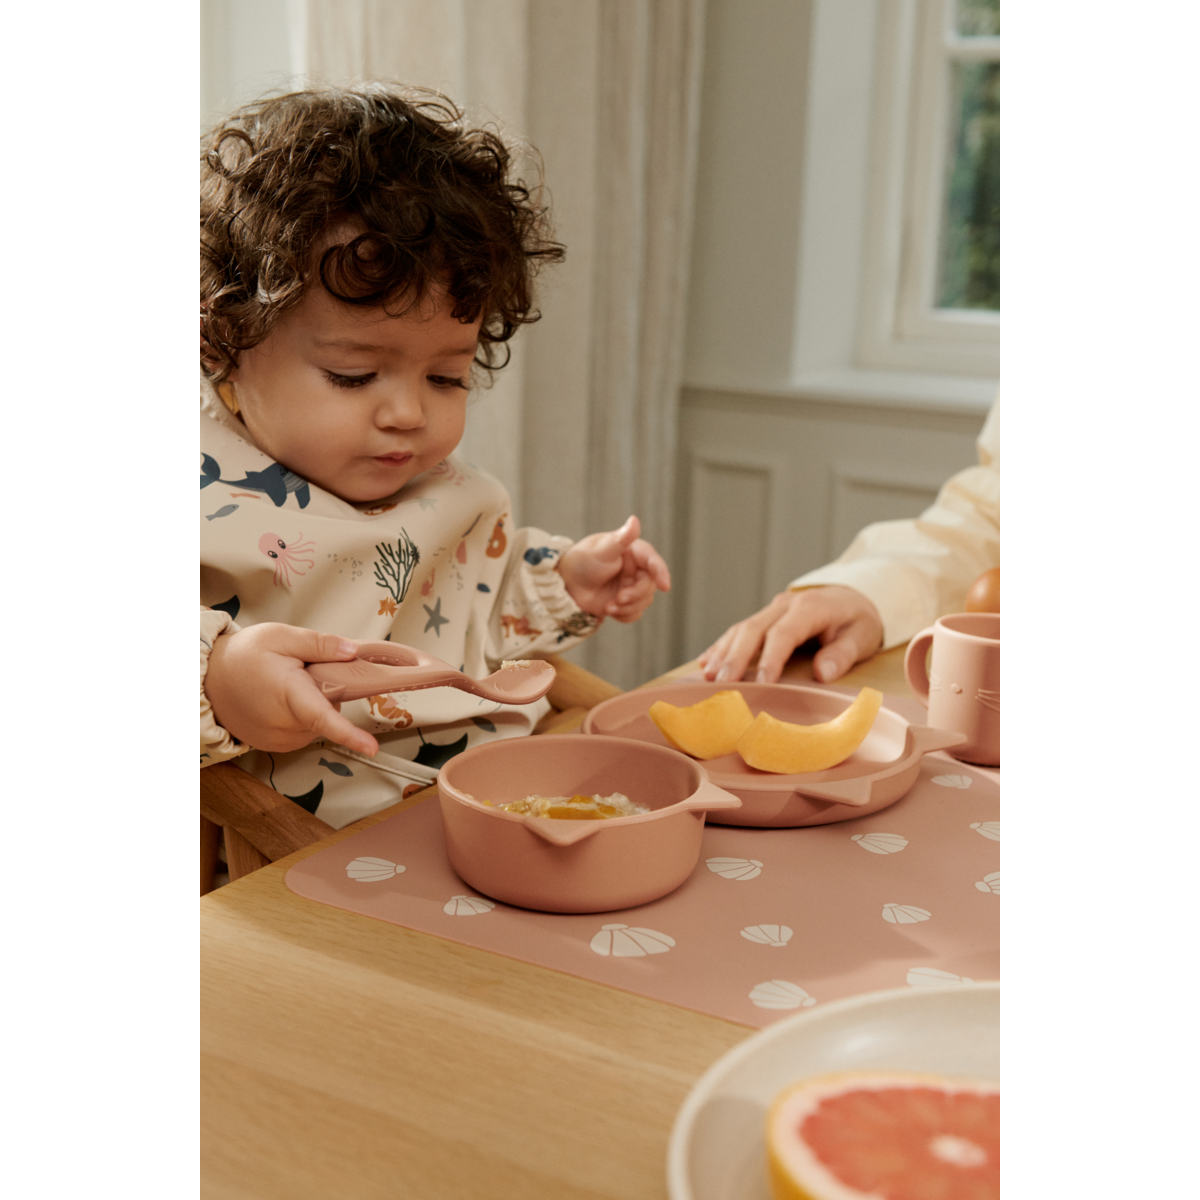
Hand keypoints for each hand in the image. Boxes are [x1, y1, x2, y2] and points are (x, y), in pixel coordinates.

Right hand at [205, 623, 380, 756]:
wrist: (209, 679)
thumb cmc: (243, 656)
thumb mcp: (281, 637)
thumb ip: (320, 644)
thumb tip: (352, 651)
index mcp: (288, 695)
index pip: (322, 717)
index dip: (349, 734)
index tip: (371, 747)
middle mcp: (284, 724)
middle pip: (329, 711)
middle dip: (326, 691)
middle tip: (301, 672)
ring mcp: (279, 739)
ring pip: (318, 722)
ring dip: (313, 705)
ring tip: (286, 686)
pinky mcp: (276, 746)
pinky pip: (304, 731)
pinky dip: (302, 716)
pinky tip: (282, 701)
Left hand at [556, 515, 671, 622]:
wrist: (565, 586)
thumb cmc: (582, 562)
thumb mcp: (601, 550)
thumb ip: (620, 538)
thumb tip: (634, 520)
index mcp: (633, 552)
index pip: (652, 561)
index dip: (661, 572)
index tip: (665, 586)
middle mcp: (636, 569)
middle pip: (649, 585)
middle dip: (635, 595)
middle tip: (618, 598)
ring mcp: (631, 586)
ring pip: (644, 602)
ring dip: (627, 607)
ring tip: (609, 606)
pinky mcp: (625, 602)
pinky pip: (634, 613)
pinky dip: (624, 615)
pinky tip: (609, 610)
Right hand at [698, 587, 882, 683]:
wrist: (854, 596)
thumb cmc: (858, 620)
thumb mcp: (862, 636)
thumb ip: (842, 654)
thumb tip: (822, 673)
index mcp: (810, 607)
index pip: (784, 633)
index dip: (770, 658)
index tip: (761, 683)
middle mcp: (786, 604)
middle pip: (753, 629)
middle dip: (735, 657)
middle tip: (721, 684)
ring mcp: (773, 608)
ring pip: (741, 628)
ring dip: (723, 652)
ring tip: (708, 676)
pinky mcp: (765, 616)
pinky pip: (739, 630)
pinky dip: (722, 646)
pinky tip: (706, 662)